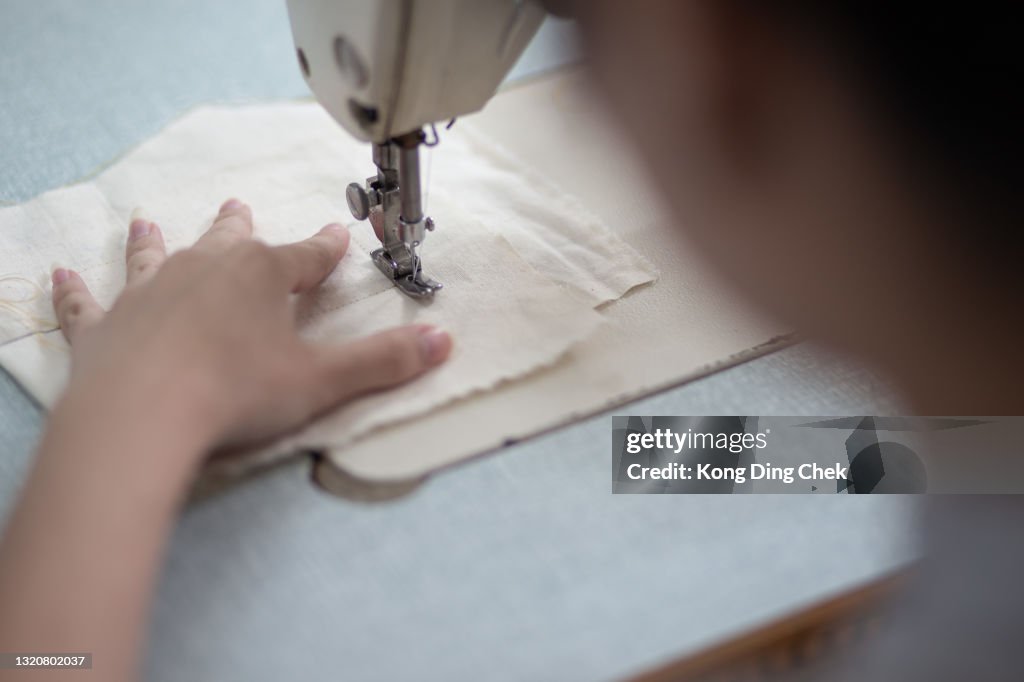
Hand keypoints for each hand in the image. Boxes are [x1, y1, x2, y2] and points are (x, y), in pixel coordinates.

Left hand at [49, 198, 451, 466]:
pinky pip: (86, 304)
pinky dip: (74, 291)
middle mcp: (204, 270)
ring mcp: (148, 293)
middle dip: (239, 226)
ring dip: (155, 241)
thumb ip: (384, 362)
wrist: (143, 417)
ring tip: (149, 221)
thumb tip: (444, 342)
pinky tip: (60, 275)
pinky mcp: (102, 327)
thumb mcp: (322, 381)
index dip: (326, 248)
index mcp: (262, 277)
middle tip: (240, 206)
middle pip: (228, 242)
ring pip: (156, 257)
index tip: (337, 233)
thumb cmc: (236, 393)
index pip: (306, 257)